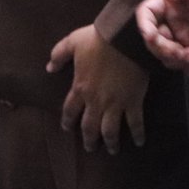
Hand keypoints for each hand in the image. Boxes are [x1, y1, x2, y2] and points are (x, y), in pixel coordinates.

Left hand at [46, 25, 147, 154]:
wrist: (124, 38)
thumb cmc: (98, 40)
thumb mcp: (73, 42)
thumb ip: (59, 54)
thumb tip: (49, 68)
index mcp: (80, 88)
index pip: (70, 110)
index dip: (67, 121)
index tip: (67, 128)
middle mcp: (96, 101)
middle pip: (89, 126)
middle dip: (89, 139)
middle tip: (90, 147)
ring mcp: (115, 104)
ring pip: (110, 130)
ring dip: (110, 142)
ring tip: (112, 150)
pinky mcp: (133, 102)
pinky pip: (135, 122)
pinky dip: (138, 134)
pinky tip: (139, 142)